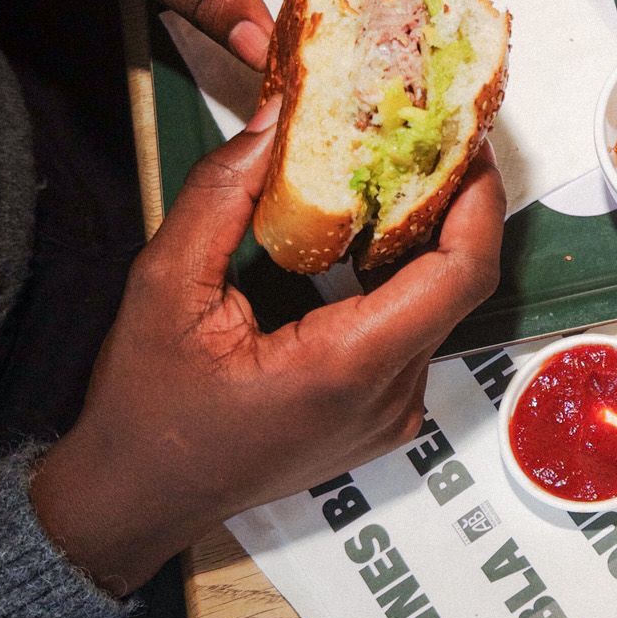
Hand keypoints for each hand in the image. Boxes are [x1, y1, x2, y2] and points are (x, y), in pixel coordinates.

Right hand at [29, 106, 506, 595]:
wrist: (136, 498)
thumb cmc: (145, 409)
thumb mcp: (165, 288)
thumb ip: (219, 195)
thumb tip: (274, 119)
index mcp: (349, 366)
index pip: (461, 275)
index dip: (480, 200)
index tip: (467, 142)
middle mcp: (390, 395)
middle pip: (459, 284)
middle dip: (455, 203)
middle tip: (428, 135)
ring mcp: (393, 411)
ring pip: (440, 306)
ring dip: (429, 238)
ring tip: (399, 169)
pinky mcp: (383, 413)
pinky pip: (415, 332)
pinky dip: (405, 278)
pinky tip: (370, 234)